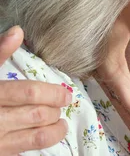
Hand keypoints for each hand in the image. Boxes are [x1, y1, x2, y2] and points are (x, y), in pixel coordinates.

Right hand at [0, 26, 70, 154]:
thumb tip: (17, 31)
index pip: (28, 93)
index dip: (51, 93)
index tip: (65, 93)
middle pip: (36, 114)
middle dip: (54, 108)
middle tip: (62, 103)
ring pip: (36, 136)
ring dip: (55, 127)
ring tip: (60, 121)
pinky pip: (27, 150)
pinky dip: (43, 142)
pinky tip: (47, 134)